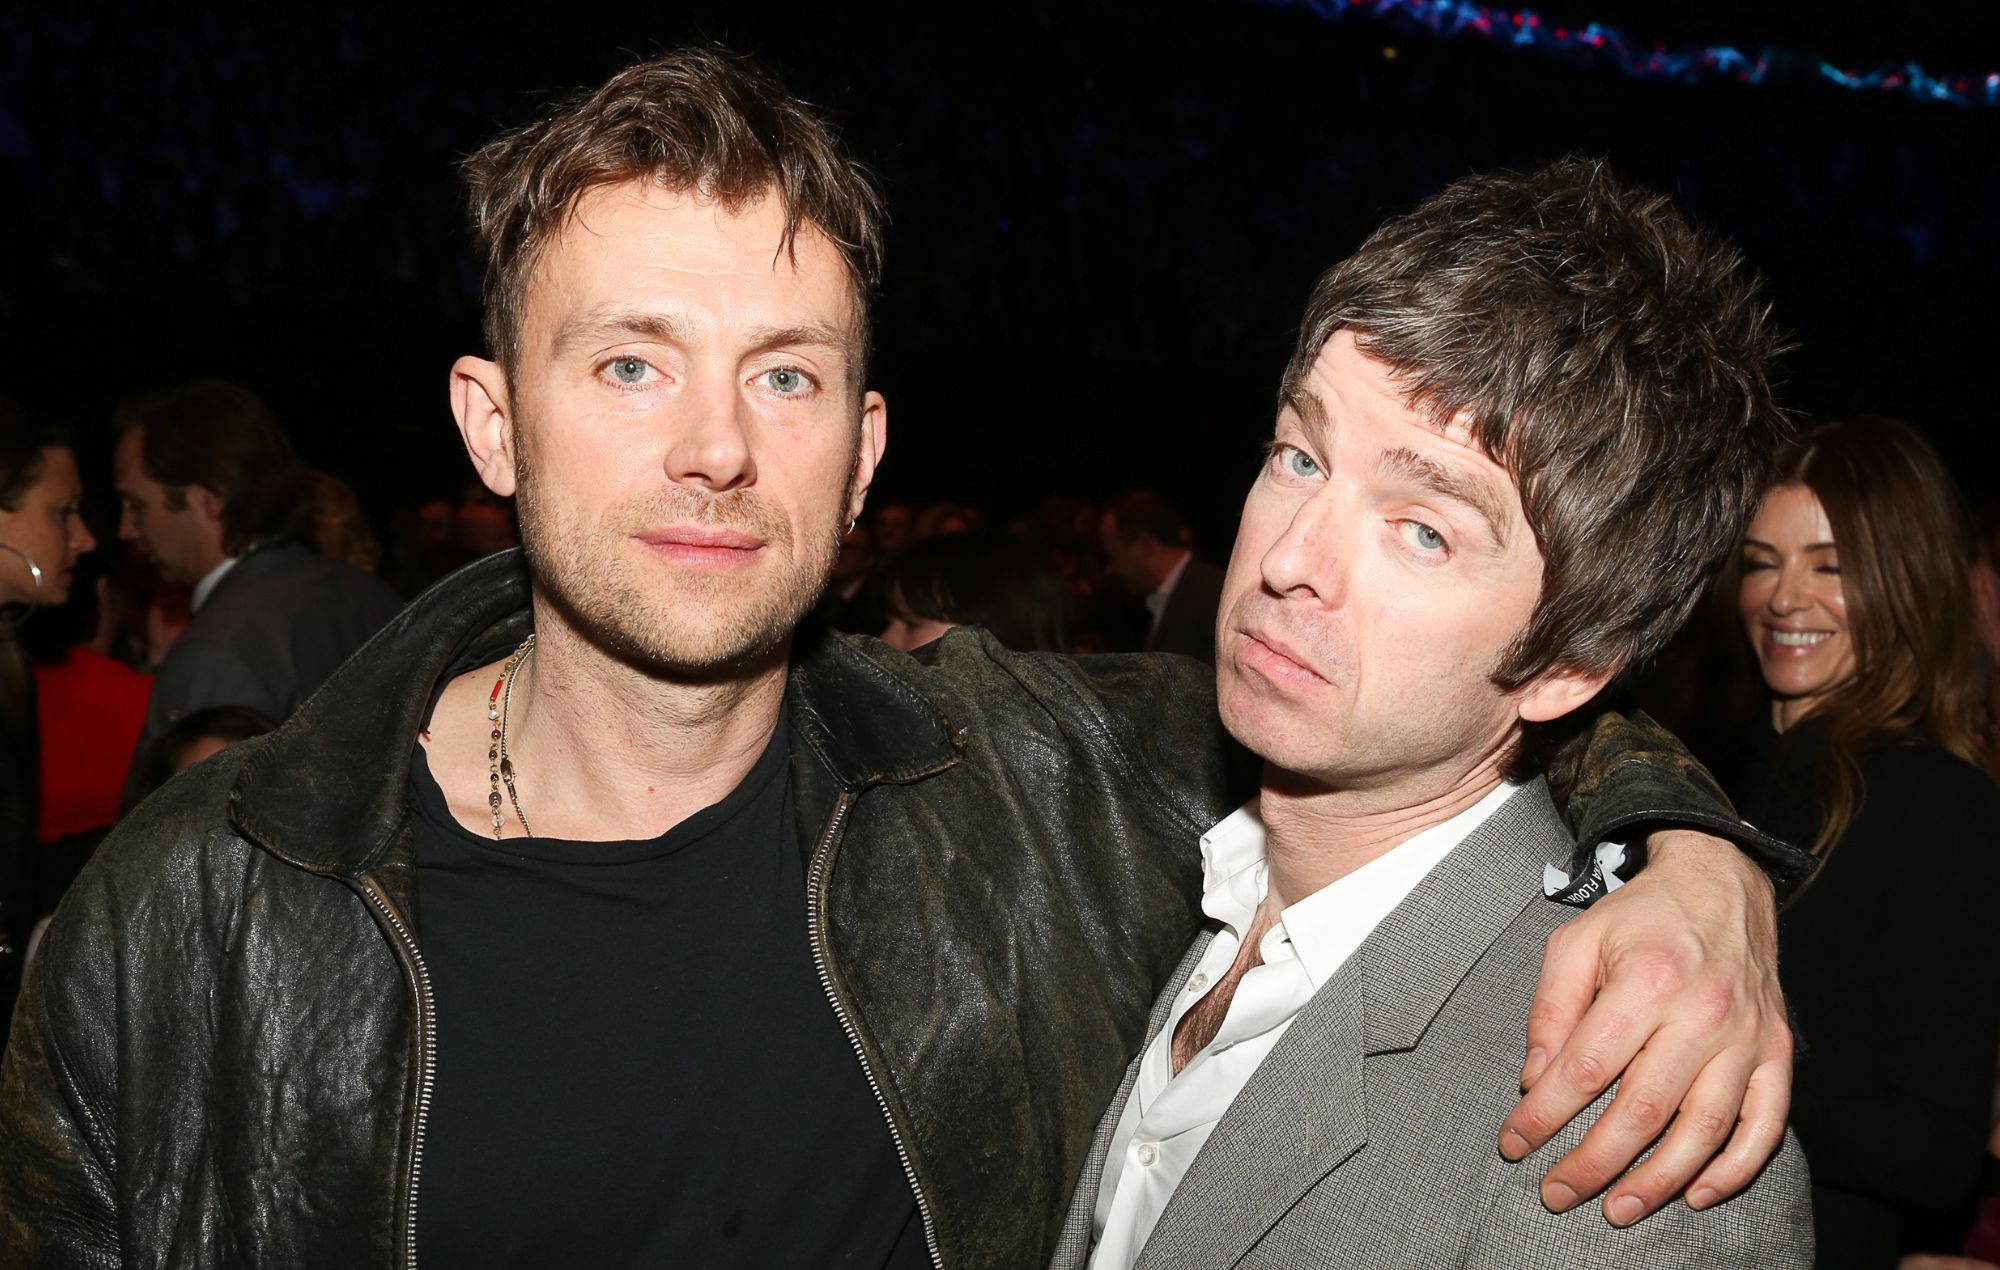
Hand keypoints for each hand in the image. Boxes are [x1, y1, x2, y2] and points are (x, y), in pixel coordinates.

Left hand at [1499, 829, 1791, 1226]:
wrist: (1721, 885)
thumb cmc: (1640, 918)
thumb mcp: (1577, 941)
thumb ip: (1550, 1010)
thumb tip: (1536, 1081)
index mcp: (1647, 981)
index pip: (1587, 1067)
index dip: (1545, 1114)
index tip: (1514, 1144)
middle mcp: (1704, 1014)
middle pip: (1644, 1110)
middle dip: (1594, 1163)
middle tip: (1556, 1195)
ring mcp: (1748, 1038)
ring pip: (1704, 1130)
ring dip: (1659, 1181)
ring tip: (1617, 1209)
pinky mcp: (1776, 1052)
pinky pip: (1764, 1125)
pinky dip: (1735, 1169)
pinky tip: (1696, 1193)